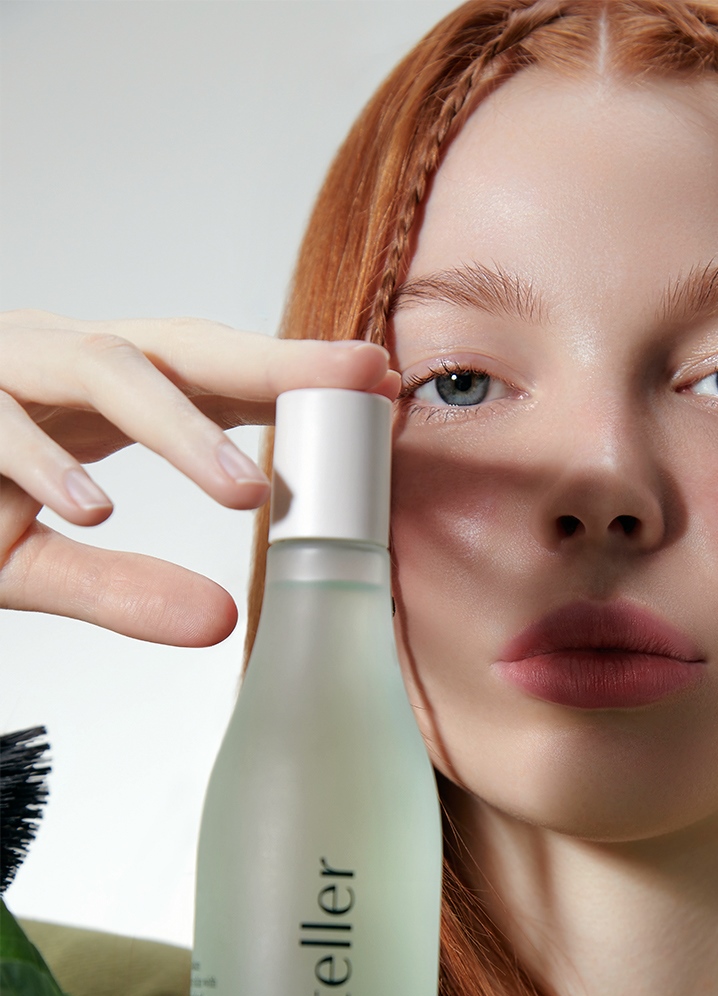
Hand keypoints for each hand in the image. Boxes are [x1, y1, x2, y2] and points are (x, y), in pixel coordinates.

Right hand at [0, 310, 398, 642]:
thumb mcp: (33, 562)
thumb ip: (119, 591)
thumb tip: (221, 625)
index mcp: (95, 396)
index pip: (211, 375)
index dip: (293, 378)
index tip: (379, 388)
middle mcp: (54, 364)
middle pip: (179, 344)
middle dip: (272, 359)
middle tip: (356, 380)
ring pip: (99, 365)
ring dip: (179, 428)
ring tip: (246, 497)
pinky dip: (45, 462)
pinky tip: (97, 508)